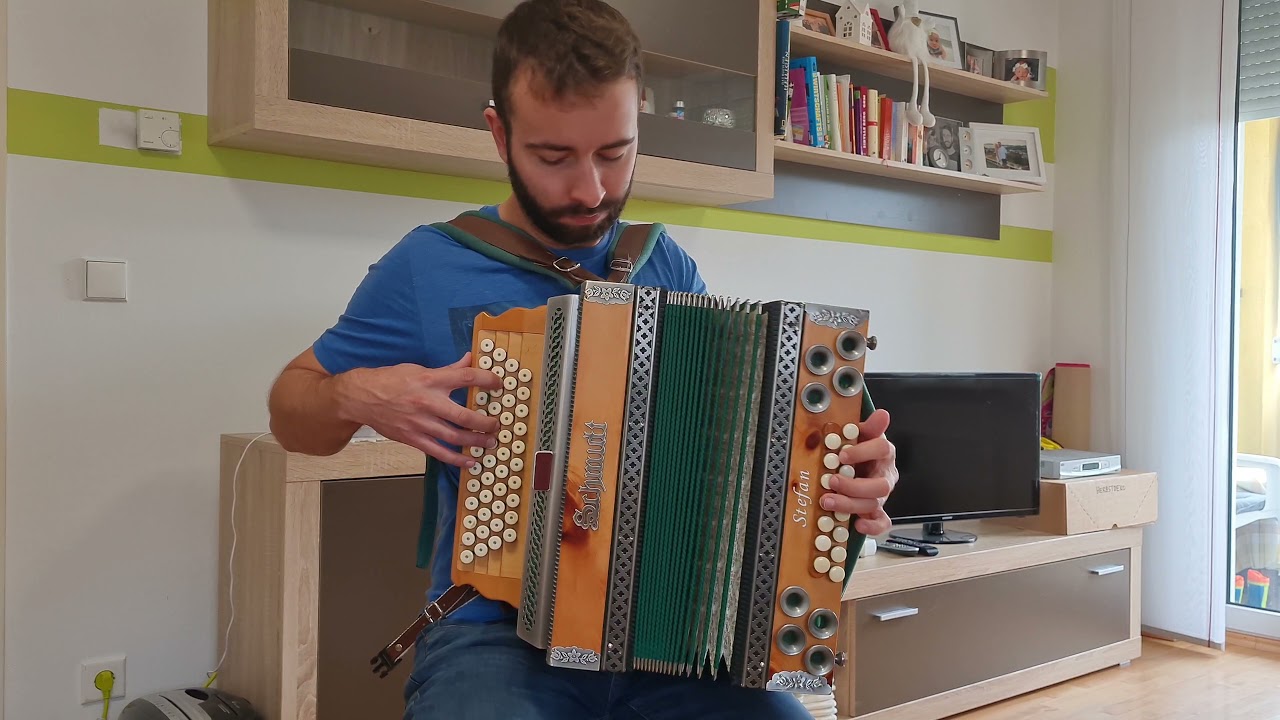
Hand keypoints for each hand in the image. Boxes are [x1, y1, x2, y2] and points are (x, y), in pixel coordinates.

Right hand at [335, 353, 503, 467]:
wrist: (361, 398)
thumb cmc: (389, 380)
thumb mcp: (418, 369)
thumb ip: (447, 369)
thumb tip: (468, 360)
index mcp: (430, 380)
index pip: (466, 377)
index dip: (487, 380)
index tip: (500, 384)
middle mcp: (427, 402)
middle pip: (464, 415)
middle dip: (485, 422)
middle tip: (497, 424)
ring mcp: (420, 423)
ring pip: (455, 436)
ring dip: (476, 441)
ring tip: (490, 442)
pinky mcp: (413, 438)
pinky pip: (438, 452)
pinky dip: (456, 459)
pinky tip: (471, 462)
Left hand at [821, 409, 898, 535]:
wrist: (860, 465)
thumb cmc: (859, 450)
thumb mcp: (862, 435)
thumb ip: (870, 426)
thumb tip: (882, 414)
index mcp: (883, 453)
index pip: (882, 449)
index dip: (863, 452)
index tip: (842, 454)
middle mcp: (885, 475)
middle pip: (880, 485)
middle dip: (854, 486)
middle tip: (831, 481)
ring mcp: (881, 495)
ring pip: (874, 503)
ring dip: (850, 504)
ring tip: (828, 501)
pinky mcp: (877, 510)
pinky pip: (882, 523)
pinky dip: (872, 527)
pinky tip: (858, 525)